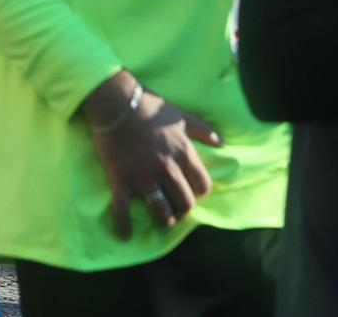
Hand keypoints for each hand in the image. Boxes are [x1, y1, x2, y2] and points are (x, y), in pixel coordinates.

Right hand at [83, 74, 223, 239]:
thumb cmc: (149, 106)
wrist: (115, 101)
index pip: (202, 185)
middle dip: (182, 209)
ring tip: (161, 218)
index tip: (192, 191)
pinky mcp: (121, 179)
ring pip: (161, 211)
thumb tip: (222, 142)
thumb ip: (202, 130)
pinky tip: (125, 235)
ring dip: (163, 218)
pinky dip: (124, 225)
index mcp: (183, 154)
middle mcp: (167, 169)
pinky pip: (123, 208)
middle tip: (176, 208)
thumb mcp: (180, 115)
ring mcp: (144, 176)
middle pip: (185, 203)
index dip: (199, 192)